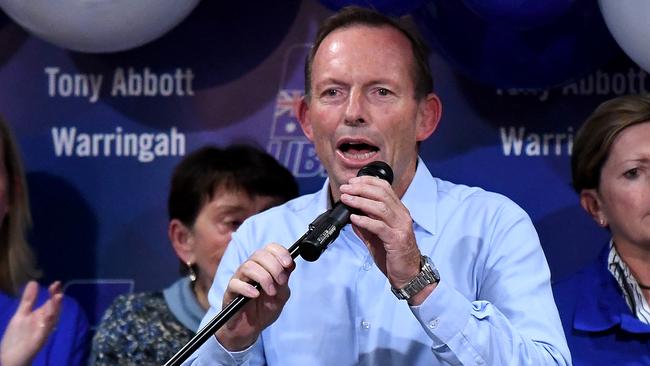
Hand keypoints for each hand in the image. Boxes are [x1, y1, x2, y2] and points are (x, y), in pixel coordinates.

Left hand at [0, 281, 62, 365]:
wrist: (11, 357)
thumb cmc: (17, 337)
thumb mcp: (21, 314)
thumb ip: (29, 300)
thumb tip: (34, 282)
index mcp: (41, 316)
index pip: (50, 302)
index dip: (53, 293)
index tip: (56, 283)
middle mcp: (44, 322)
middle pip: (54, 308)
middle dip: (56, 299)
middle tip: (57, 287)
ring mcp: (43, 330)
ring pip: (52, 318)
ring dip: (55, 308)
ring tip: (58, 296)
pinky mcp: (39, 339)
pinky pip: (45, 330)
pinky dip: (48, 322)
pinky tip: (49, 314)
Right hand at [216, 243, 294, 350]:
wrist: (251, 329)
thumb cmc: (265, 309)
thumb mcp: (281, 294)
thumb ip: (285, 279)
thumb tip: (291, 264)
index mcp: (264, 266)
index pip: (269, 248)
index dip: (280, 252)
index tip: (288, 264)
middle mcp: (250, 269)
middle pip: (259, 254)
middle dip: (274, 266)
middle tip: (281, 282)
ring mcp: (239, 279)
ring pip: (248, 266)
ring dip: (264, 278)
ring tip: (271, 292)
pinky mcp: (230, 292)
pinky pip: (235, 284)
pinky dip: (247, 288)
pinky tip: (256, 295)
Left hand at [340, 176, 431, 302]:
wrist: (408, 275)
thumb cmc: (393, 255)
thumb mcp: (376, 236)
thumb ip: (366, 225)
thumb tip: (351, 215)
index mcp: (398, 211)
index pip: (385, 188)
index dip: (368, 181)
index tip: (352, 182)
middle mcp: (402, 216)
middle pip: (382, 194)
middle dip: (361, 189)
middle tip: (345, 189)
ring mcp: (401, 227)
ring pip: (381, 208)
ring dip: (361, 202)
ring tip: (347, 200)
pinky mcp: (397, 240)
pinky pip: (380, 227)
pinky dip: (366, 221)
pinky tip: (355, 219)